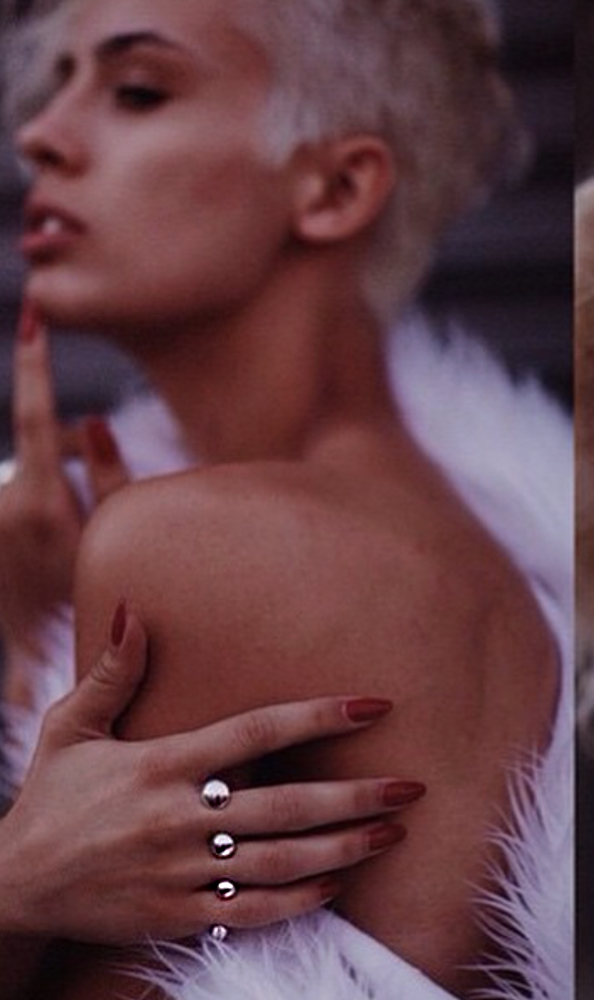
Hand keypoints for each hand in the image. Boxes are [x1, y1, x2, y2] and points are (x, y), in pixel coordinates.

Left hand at [0, 299, 129, 655]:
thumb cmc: (83, 597)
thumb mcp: (112, 539)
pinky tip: (54, 538)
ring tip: (78, 528)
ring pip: (30, 469)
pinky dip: (41, 497)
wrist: (32, 651)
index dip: (37, 364)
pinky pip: (20, 491)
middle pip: (44, 445)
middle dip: (75, 449)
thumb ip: (111, 478)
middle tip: (105, 481)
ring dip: (57, 478)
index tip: (32, 318)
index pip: (36, 416)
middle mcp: (5, 504)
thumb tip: (95, 421)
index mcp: (40, 503)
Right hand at [0, 604, 424, 944]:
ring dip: (344, 848)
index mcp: (162, 765)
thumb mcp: (72, 728)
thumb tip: (135, 607)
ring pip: (281, 862)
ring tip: (394, 831)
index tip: (373, 704)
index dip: (320, 716)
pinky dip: (299, 899)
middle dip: (355, 795)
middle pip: (286, 805)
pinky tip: (338, 883)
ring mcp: (180, 873)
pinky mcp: (176, 916)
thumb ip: (115, 671)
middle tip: (411, 786)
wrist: (12, 887)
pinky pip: (251, 911)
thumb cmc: (52, 799)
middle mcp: (178, 819)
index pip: (258, 732)